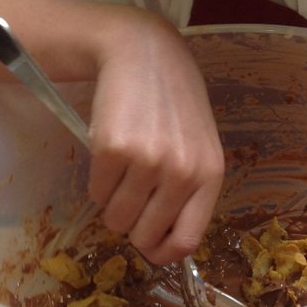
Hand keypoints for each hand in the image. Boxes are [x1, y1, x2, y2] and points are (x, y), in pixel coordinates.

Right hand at [86, 18, 224, 264]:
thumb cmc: (174, 103)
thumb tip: (166, 244)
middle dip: (132, 225)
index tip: (149, 246)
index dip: (162, 253)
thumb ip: (191, 189)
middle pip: (145, 236)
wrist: (144, 53)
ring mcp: (147, 161)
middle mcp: (182, 172)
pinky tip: (111, 150)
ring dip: (113, 202)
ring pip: (116, 218)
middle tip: (131, 196)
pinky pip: (96, 193)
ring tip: (123, 169)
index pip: (186, 241)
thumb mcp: (198, 145)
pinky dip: (97, 181)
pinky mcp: (111, 150)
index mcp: (210, 175)